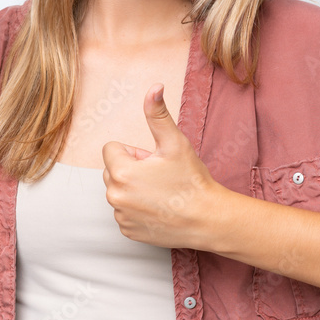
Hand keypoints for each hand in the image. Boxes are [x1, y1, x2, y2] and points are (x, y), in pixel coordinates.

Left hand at [102, 84, 220, 249]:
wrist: (208, 219)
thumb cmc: (192, 180)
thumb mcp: (175, 143)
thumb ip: (158, 114)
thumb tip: (154, 88)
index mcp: (121, 172)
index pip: (111, 149)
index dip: (134, 152)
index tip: (153, 161)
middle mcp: (115, 196)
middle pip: (113, 170)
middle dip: (132, 169)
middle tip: (159, 176)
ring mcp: (121, 216)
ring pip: (119, 191)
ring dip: (134, 189)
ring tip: (161, 193)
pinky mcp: (128, 231)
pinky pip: (125, 211)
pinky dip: (138, 208)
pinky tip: (159, 209)